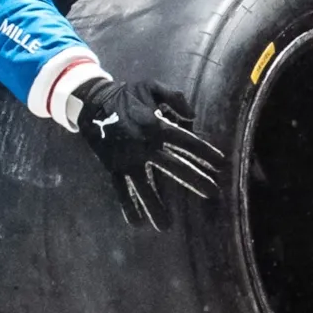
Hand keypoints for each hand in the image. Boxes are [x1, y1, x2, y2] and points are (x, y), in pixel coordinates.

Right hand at [66, 70, 225, 230]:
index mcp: (156, 125)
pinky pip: (121, 189)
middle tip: (212, 193)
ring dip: (155, 206)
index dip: (204, 151)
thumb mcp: (152, 86)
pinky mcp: (113, 166)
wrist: (91, 102)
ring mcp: (128, 158)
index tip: (220, 163)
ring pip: (144, 185)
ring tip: (166, 226)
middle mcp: (144, 145)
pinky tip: (135, 223)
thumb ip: (175, 97)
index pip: (186, 141)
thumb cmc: (126, 94)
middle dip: (194, 180)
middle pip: (173, 166)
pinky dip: (127, 206)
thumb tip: (192, 116)